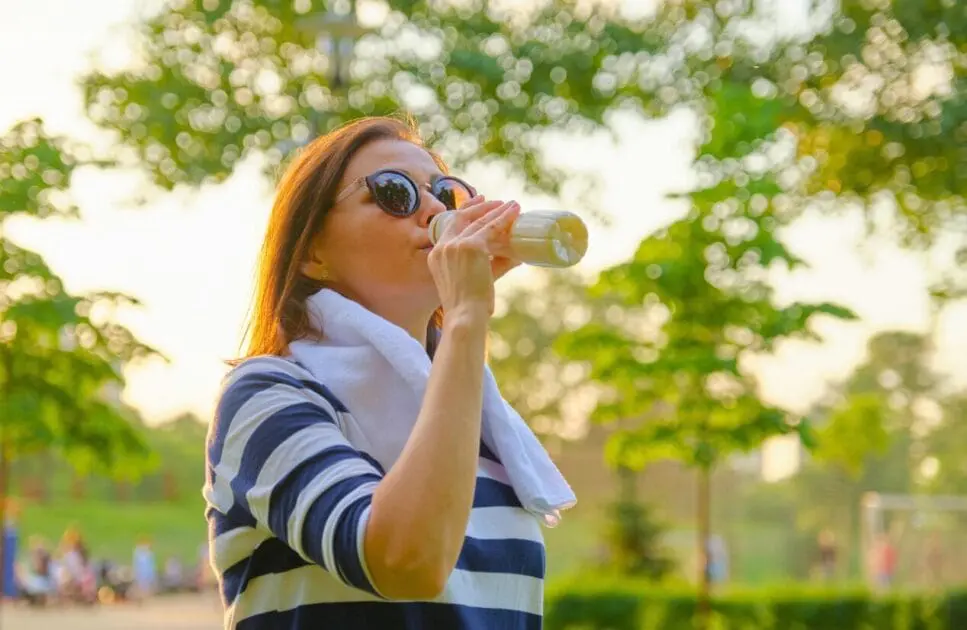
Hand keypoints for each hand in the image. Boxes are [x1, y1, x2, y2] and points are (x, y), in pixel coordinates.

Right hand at [428, 196, 520, 316]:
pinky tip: (515, 211)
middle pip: (461, 218)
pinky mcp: (472, 246)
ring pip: (479, 221)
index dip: (464, 212)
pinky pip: (491, 227)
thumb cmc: (470, 306)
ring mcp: (456, 245)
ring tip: (512, 205)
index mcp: (436, 256)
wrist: (465, 316)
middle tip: (496, 201)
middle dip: (479, 207)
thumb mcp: (476, 279)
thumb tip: (516, 256)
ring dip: (497, 210)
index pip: (449, 226)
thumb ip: (495, 265)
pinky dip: (504, 218)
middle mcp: (443, 247)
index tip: (477, 202)